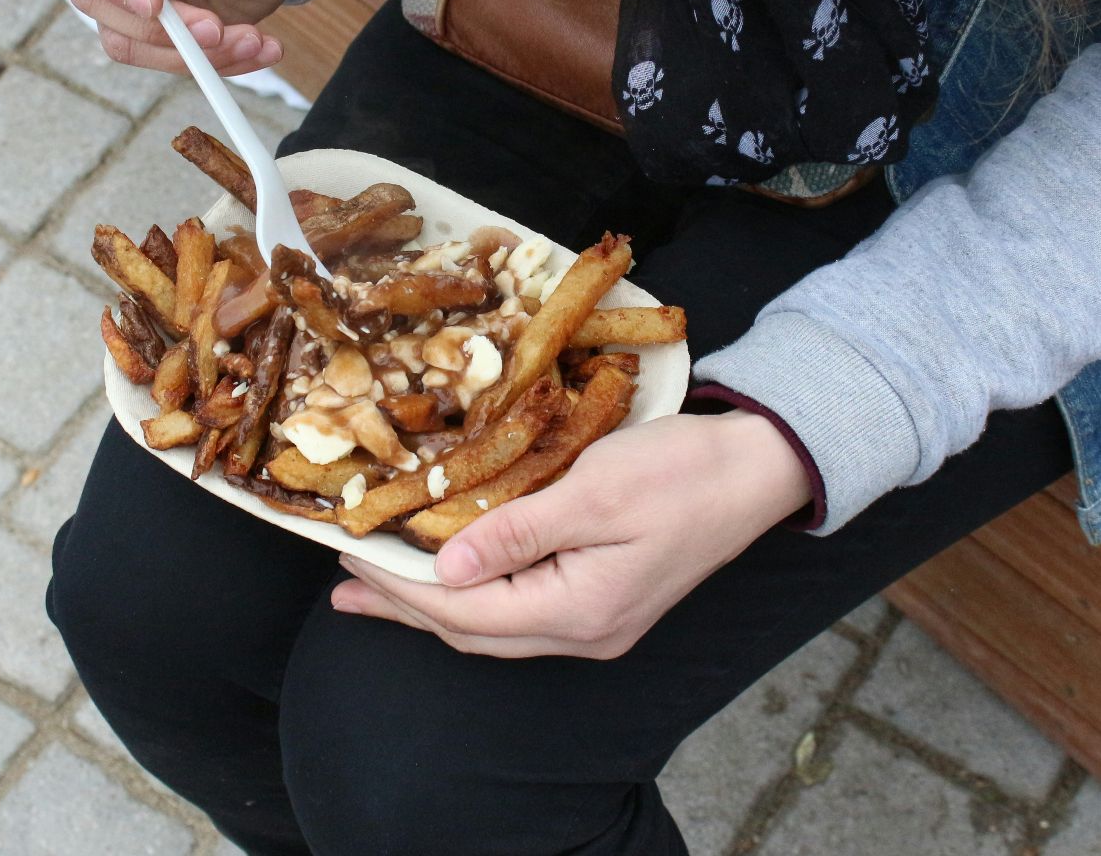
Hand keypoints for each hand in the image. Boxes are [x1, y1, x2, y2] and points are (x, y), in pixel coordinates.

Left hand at [331, 411, 811, 658]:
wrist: (758, 469)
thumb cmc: (681, 470)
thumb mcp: (594, 491)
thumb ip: (516, 534)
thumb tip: (445, 574)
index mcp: (579, 610)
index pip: (463, 610)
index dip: (399, 585)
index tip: (348, 553)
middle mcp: (584, 631)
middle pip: (471, 630)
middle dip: (402, 605)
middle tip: (342, 582)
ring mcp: (597, 621)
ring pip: (493, 624)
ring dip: (432, 603)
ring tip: (376, 584)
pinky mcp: (604, 599)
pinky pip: (518, 608)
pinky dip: (472, 592)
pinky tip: (449, 572)